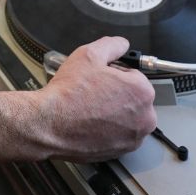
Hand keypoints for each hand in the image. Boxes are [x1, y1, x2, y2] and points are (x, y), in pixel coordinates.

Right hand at [31, 36, 156, 160]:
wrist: (50, 124)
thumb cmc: (69, 92)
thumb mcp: (87, 55)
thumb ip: (111, 45)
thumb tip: (121, 44)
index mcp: (142, 92)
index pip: (134, 75)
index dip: (113, 74)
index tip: (98, 78)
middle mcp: (145, 117)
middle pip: (133, 98)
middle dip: (117, 93)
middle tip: (92, 92)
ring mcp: (135, 137)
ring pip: (127, 117)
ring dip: (114, 112)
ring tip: (89, 108)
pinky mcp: (122, 151)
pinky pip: (119, 134)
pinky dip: (108, 129)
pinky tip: (90, 122)